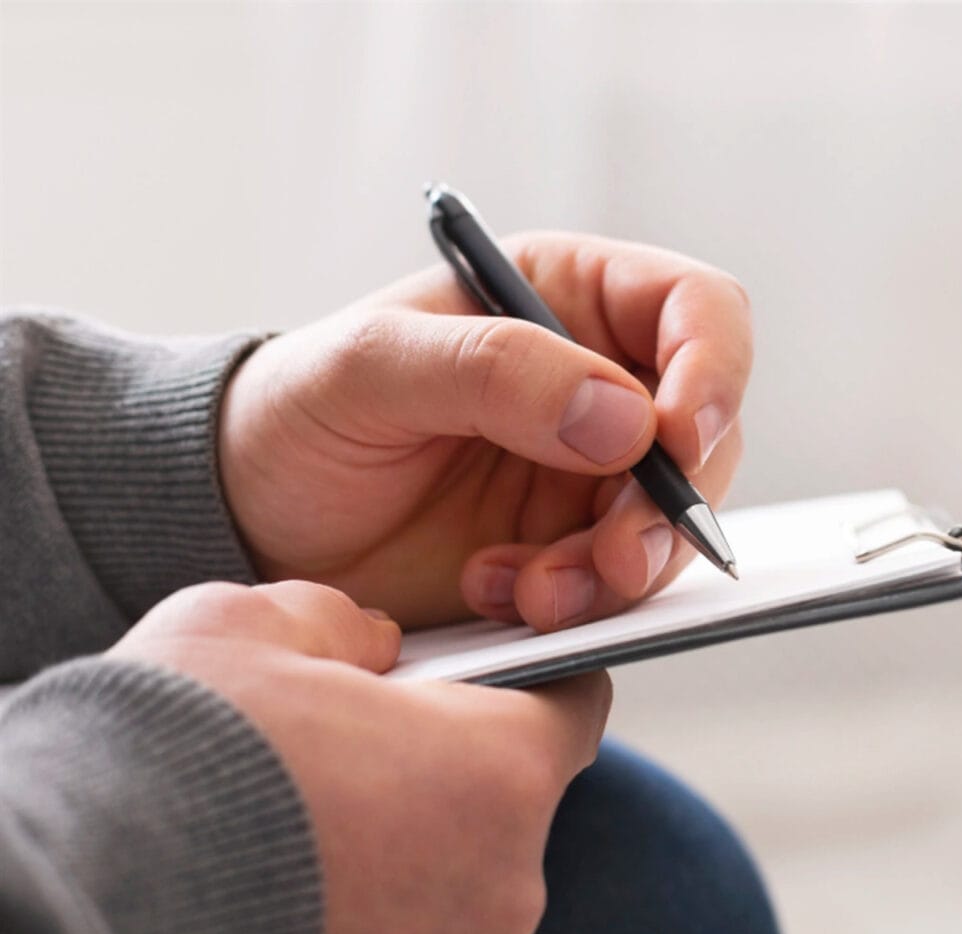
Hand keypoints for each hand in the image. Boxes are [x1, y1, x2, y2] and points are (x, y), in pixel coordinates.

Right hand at [109, 581, 610, 933]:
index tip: (480, 686)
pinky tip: (286, 926)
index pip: (571, 709)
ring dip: (397, 878)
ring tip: (295, 860)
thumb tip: (370, 643)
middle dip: (436, 788)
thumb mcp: (247, 627)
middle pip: (500, 813)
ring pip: (450, 904)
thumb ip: (338, 621)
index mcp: (499, 771)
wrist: (79, 913)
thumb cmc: (170, 759)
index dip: (528, 686)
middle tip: (340, 776)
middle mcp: (504, 888)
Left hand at [219, 233, 750, 629]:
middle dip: (670, 504)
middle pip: (709, 432)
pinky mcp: (573, 553)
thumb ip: (493, 369)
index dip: (713, 368)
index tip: (680, 437)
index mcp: (565, 298)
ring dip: (623, 568)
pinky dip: (581, 603)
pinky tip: (502, 596)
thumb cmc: (294, 415)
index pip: (696, 311)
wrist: (244, 525)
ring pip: (675, 520)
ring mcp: (592, 475)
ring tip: (536, 593)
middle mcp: (598, 383)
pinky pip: (624, 584)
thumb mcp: (369, 366)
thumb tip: (625, 416)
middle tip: (613, 557)